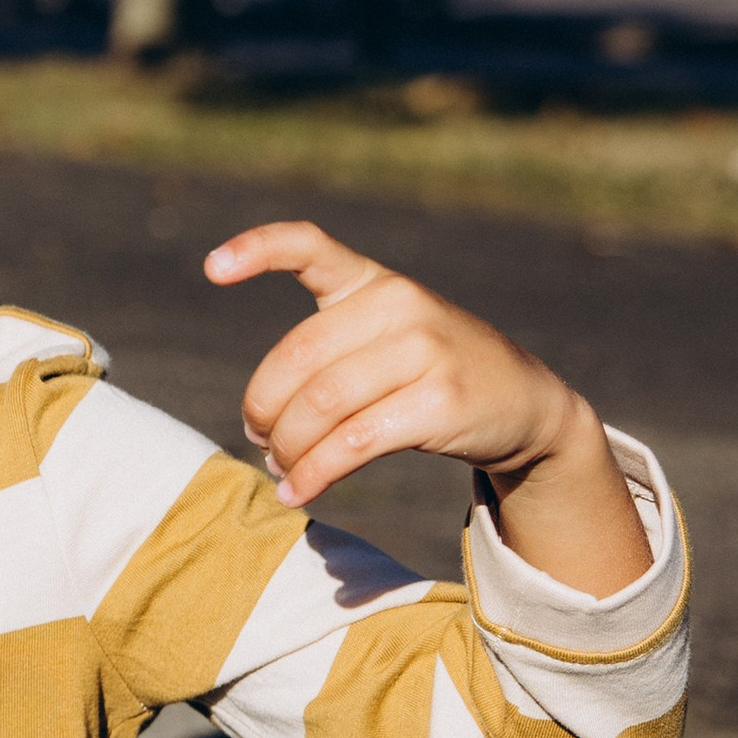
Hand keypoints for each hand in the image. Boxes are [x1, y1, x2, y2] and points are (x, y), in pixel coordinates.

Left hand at [204, 219, 651, 593]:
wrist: (524, 402)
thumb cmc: (434, 372)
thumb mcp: (391, 336)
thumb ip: (328, 354)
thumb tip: (261, 421)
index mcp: (375, 283)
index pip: (311, 246)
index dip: (258, 250)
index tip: (213, 269)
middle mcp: (399, 305)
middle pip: (296, 362)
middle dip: (264, 410)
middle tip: (261, 440)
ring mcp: (425, 351)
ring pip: (321, 407)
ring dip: (288, 450)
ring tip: (281, 471)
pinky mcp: (440, 402)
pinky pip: (352, 443)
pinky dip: (315, 473)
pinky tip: (299, 490)